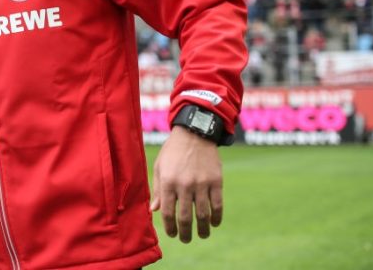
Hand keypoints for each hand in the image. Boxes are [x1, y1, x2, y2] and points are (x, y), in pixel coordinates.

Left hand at [150, 126, 222, 242]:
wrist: (194, 133)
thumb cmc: (173, 151)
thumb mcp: (160, 166)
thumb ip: (158, 189)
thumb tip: (154, 210)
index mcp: (168, 181)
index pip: (168, 212)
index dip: (169, 227)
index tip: (172, 234)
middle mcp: (184, 184)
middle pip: (185, 217)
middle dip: (185, 233)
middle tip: (186, 239)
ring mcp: (201, 183)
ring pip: (203, 214)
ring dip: (202, 229)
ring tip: (201, 235)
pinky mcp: (216, 181)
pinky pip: (217, 204)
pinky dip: (216, 217)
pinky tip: (214, 223)